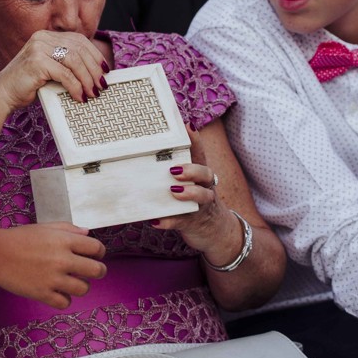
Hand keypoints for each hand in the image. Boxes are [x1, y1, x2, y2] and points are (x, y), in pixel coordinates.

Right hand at [0, 31, 106, 110]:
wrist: (2, 94)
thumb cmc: (27, 85)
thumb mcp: (50, 69)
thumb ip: (66, 64)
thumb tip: (95, 72)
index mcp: (47, 36)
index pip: (79, 40)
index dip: (95, 55)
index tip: (105, 70)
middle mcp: (43, 38)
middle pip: (79, 49)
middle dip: (94, 69)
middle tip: (101, 85)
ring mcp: (38, 48)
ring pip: (75, 61)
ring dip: (87, 79)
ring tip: (92, 92)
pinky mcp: (36, 62)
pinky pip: (65, 74)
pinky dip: (76, 87)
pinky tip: (79, 97)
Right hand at [0, 222, 106, 308]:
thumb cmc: (19, 238)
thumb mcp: (45, 227)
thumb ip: (68, 229)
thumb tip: (87, 233)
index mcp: (64, 240)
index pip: (96, 248)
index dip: (99, 252)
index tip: (95, 255)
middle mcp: (63, 259)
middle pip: (97, 270)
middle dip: (98, 271)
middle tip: (93, 272)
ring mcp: (53, 278)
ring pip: (84, 289)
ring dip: (80, 285)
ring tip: (71, 281)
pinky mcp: (43, 294)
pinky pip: (65, 303)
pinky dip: (64, 299)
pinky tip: (57, 292)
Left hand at [153, 128, 234, 257]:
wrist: (214, 231)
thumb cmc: (192, 200)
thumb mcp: (188, 183)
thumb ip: (173, 169)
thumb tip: (144, 154)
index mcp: (200, 174)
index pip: (200, 154)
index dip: (196, 140)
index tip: (188, 126)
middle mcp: (204, 186)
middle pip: (205, 173)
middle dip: (192, 169)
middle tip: (175, 169)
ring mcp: (201, 205)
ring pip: (202, 196)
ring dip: (189, 193)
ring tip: (173, 190)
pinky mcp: (193, 222)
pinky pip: (182, 221)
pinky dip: (169, 221)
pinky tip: (156, 221)